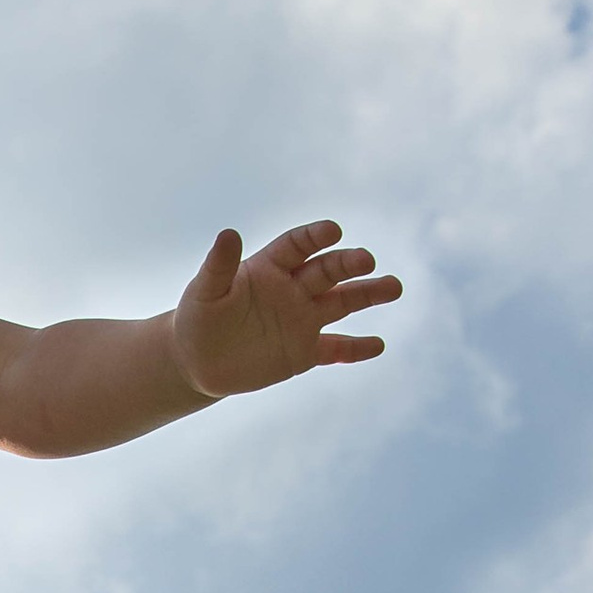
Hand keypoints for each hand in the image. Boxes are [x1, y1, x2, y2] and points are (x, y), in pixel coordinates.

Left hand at [172, 219, 400, 399]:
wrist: (198, 360)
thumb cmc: (198, 318)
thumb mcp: (205, 291)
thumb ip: (219, 265)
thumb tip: (228, 233)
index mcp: (270, 267)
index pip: (298, 246)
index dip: (315, 237)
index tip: (333, 231)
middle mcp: (293, 289)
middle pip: (327, 271)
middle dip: (348, 264)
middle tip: (367, 260)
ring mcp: (303, 319)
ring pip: (342, 303)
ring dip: (368, 294)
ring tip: (393, 287)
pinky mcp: (305, 352)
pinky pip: (336, 349)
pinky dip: (356, 349)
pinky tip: (378, 345)